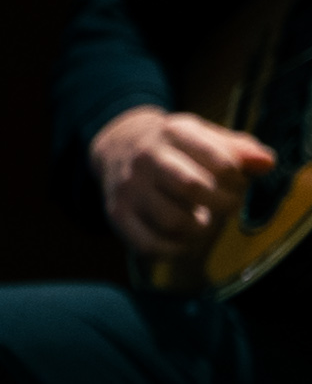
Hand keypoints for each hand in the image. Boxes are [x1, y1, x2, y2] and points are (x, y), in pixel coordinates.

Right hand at [93, 103, 278, 262]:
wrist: (118, 146)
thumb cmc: (175, 146)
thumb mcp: (205, 135)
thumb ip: (239, 148)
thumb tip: (266, 163)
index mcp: (174, 132)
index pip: (221, 162)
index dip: (238, 181)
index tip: (238, 185)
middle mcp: (146, 158)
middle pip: (192, 188)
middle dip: (223, 204)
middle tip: (229, 207)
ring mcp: (128, 187)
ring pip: (172, 221)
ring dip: (200, 230)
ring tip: (205, 223)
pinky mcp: (117, 213)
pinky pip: (148, 244)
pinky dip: (174, 250)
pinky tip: (185, 242)